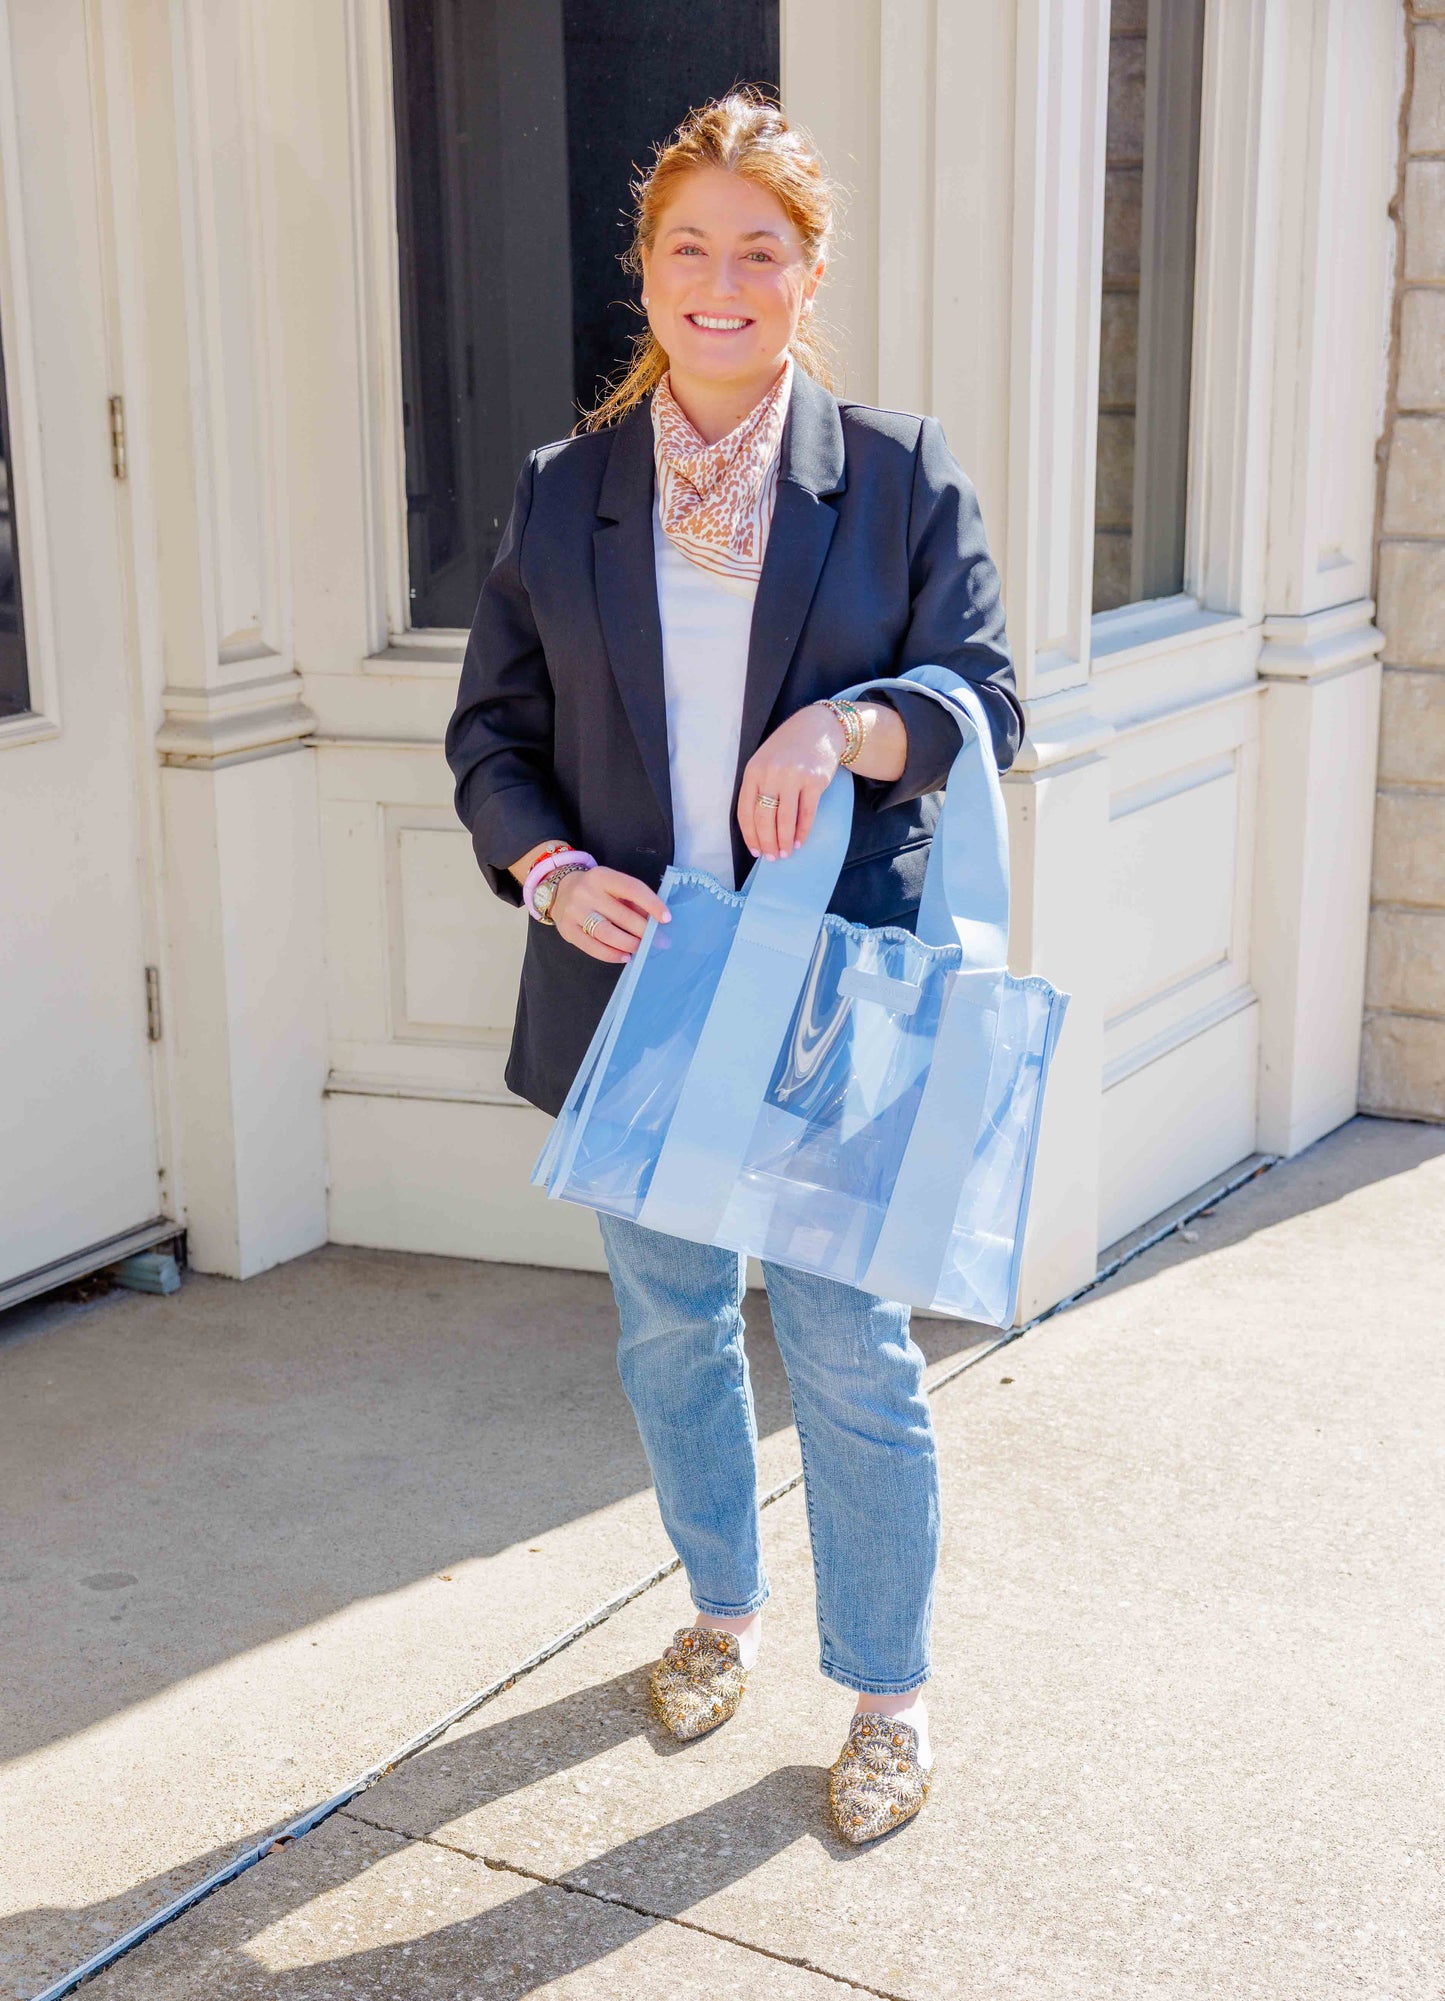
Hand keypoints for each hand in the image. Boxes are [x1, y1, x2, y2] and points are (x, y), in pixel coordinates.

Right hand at [552, 865, 669, 962]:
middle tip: (660, 942)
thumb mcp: (613, 886)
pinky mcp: (567, 930)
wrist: (560, 890)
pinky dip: (611, 954)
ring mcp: (574, 912)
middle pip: (622, 915)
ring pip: (607, 933)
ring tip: (642, 949)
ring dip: (629, 944)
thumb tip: (655, 922)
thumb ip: (632, 901)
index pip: (632, 889)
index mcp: (602, 876)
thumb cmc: (596, 890)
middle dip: (644, 931)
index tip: (666, 919)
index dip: (652, 904)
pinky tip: (625, 956)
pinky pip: (592, 947)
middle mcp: (586, 892)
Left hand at [738, 701, 910, 859]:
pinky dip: (802, 831)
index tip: (755, 851)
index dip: (750, 835)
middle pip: (764, 818)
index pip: (745, 811)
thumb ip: (759, 788)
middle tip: (772, 857)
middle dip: (767, 842)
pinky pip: (806, 813)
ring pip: (785, 819)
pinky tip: (799, 841)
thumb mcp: (765, 762)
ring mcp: (793, 777)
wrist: (819, 728)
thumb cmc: (788, 749)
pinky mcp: (814, 781)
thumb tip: (758, 828)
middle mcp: (771, 774)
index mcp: (753, 771)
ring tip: (785, 853)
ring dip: (785, 841)